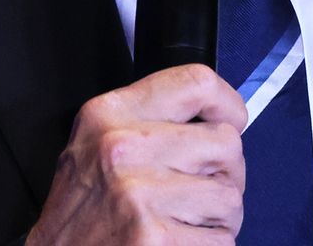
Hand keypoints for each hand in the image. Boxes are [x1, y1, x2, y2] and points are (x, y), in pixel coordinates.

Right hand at [27, 64, 247, 243]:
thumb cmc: (81, 211)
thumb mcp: (97, 143)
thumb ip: (148, 121)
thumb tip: (215, 116)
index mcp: (110, 115)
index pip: (196, 84)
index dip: (228, 104)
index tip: (231, 120)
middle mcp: (122, 148)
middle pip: (226, 143)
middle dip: (225, 173)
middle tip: (198, 191)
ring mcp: (138, 194)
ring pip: (229, 196)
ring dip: (217, 217)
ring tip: (182, 222)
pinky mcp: (153, 237)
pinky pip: (221, 240)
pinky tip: (177, 242)